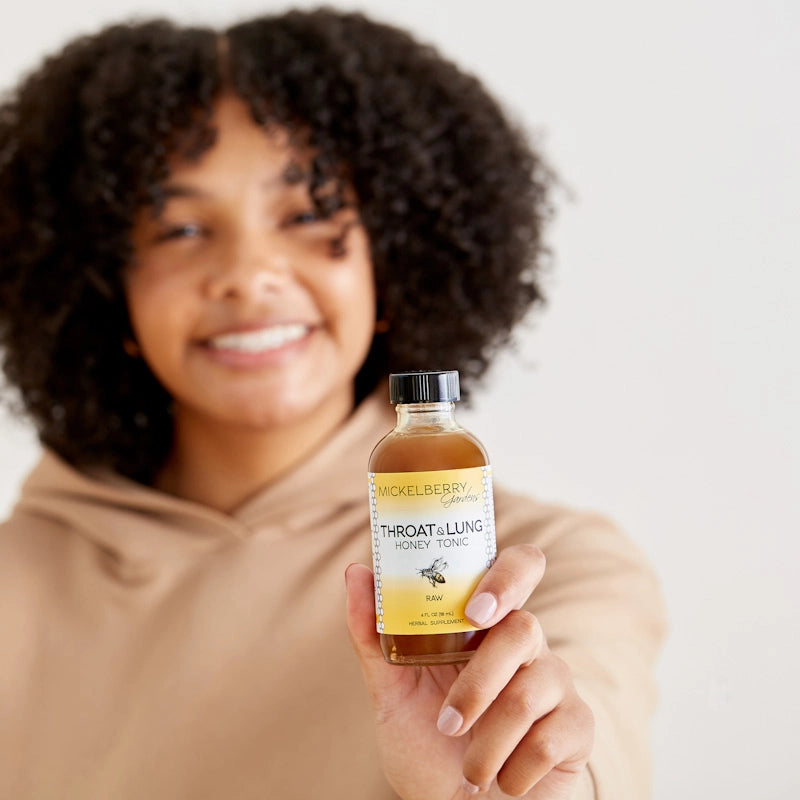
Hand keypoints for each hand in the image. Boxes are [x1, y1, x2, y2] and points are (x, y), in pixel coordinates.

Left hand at [345, 544, 593, 798]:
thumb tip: (356, 571)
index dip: (506, 577)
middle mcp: (526, 646)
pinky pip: (551, 738)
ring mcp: (556, 684)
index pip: (516, 569)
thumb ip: (374, 635)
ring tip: (468, 768)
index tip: (473, 611)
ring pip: (530, 690)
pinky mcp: (577, 727)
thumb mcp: (391, 693)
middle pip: (525, 627)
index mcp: (486, 627)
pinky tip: (504, 780)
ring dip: (486, 742)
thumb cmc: (429, 746)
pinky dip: (515, 770)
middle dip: (484, 676)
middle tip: (453, 715)